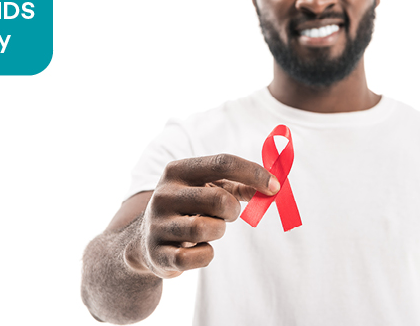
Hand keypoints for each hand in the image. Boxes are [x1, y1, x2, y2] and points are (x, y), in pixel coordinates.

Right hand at [128, 154, 279, 278]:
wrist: (144, 241)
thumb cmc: (186, 209)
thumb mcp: (204, 189)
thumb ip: (237, 186)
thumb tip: (271, 187)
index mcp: (176, 171)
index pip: (222, 163)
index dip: (254, 173)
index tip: (275, 187)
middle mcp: (163, 195)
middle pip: (218, 198)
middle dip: (232, 210)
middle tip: (228, 214)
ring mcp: (158, 225)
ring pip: (207, 229)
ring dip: (218, 231)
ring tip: (209, 230)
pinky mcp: (158, 254)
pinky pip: (198, 257)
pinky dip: (206, 255)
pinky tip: (198, 250)